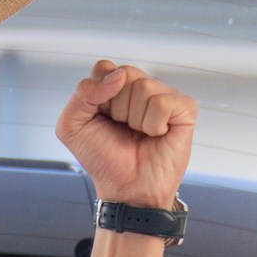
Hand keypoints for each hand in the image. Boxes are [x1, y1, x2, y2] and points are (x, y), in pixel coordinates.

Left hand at [57, 60, 194, 211]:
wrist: (126, 190)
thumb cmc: (103, 159)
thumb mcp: (72, 126)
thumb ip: (83, 93)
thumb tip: (118, 75)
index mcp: (115, 87)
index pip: (105, 67)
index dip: (99, 95)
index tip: (102, 118)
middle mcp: (141, 87)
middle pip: (125, 74)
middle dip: (118, 108)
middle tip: (123, 129)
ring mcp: (164, 96)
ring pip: (144, 87)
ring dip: (136, 120)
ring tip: (140, 135)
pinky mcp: (184, 110)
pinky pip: (163, 103)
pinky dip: (154, 124)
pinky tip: (156, 136)